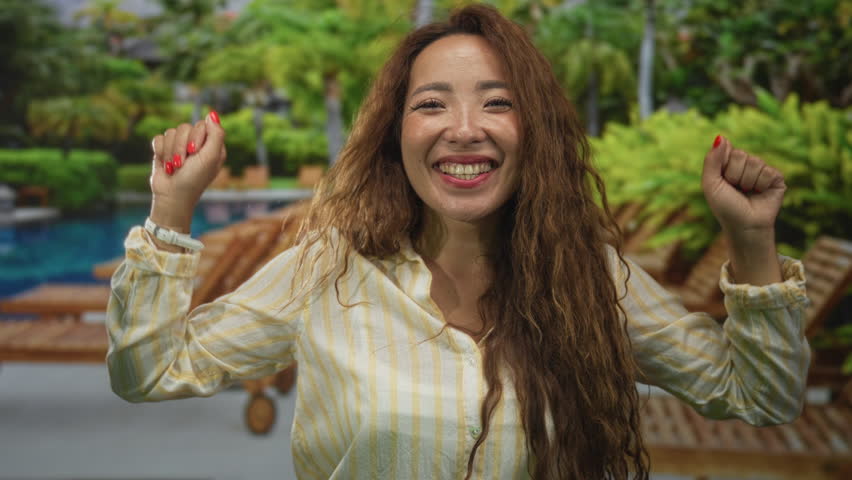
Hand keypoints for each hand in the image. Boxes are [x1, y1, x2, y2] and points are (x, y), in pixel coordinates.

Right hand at [149, 111, 226, 230]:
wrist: (171, 196)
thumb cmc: (194, 179)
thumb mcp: (211, 157)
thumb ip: (216, 134)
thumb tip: (212, 114)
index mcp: (211, 145)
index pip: (202, 124)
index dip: (196, 137)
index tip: (195, 152)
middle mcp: (196, 144)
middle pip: (185, 127)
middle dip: (181, 146)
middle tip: (183, 163)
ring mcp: (180, 146)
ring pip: (171, 132)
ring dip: (171, 152)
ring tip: (174, 167)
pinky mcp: (164, 150)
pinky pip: (159, 138)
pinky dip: (160, 152)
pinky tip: (164, 164)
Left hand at [701, 135, 785, 238]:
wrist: (744, 226)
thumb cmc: (725, 207)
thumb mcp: (710, 183)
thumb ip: (712, 160)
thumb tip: (722, 137)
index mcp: (728, 163)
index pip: (727, 148)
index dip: (723, 165)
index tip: (722, 179)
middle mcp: (745, 164)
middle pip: (741, 154)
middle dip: (734, 175)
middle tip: (735, 189)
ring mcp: (761, 170)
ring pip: (755, 162)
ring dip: (747, 181)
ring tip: (747, 192)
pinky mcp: (776, 177)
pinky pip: (768, 171)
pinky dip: (761, 184)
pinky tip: (760, 193)